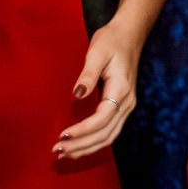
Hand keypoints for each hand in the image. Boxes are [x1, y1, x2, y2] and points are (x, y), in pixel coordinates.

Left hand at [55, 24, 138, 159]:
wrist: (129, 35)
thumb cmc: (111, 41)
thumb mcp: (97, 52)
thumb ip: (87, 75)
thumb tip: (77, 95)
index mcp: (121, 90)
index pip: (101, 119)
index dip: (82, 131)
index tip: (62, 135)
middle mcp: (127, 103)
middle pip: (105, 134)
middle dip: (81, 145)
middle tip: (58, 150)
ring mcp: (126, 106)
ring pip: (109, 137)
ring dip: (87, 148)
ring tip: (65, 153)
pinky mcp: (121, 107)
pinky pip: (109, 131)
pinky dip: (94, 142)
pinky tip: (79, 146)